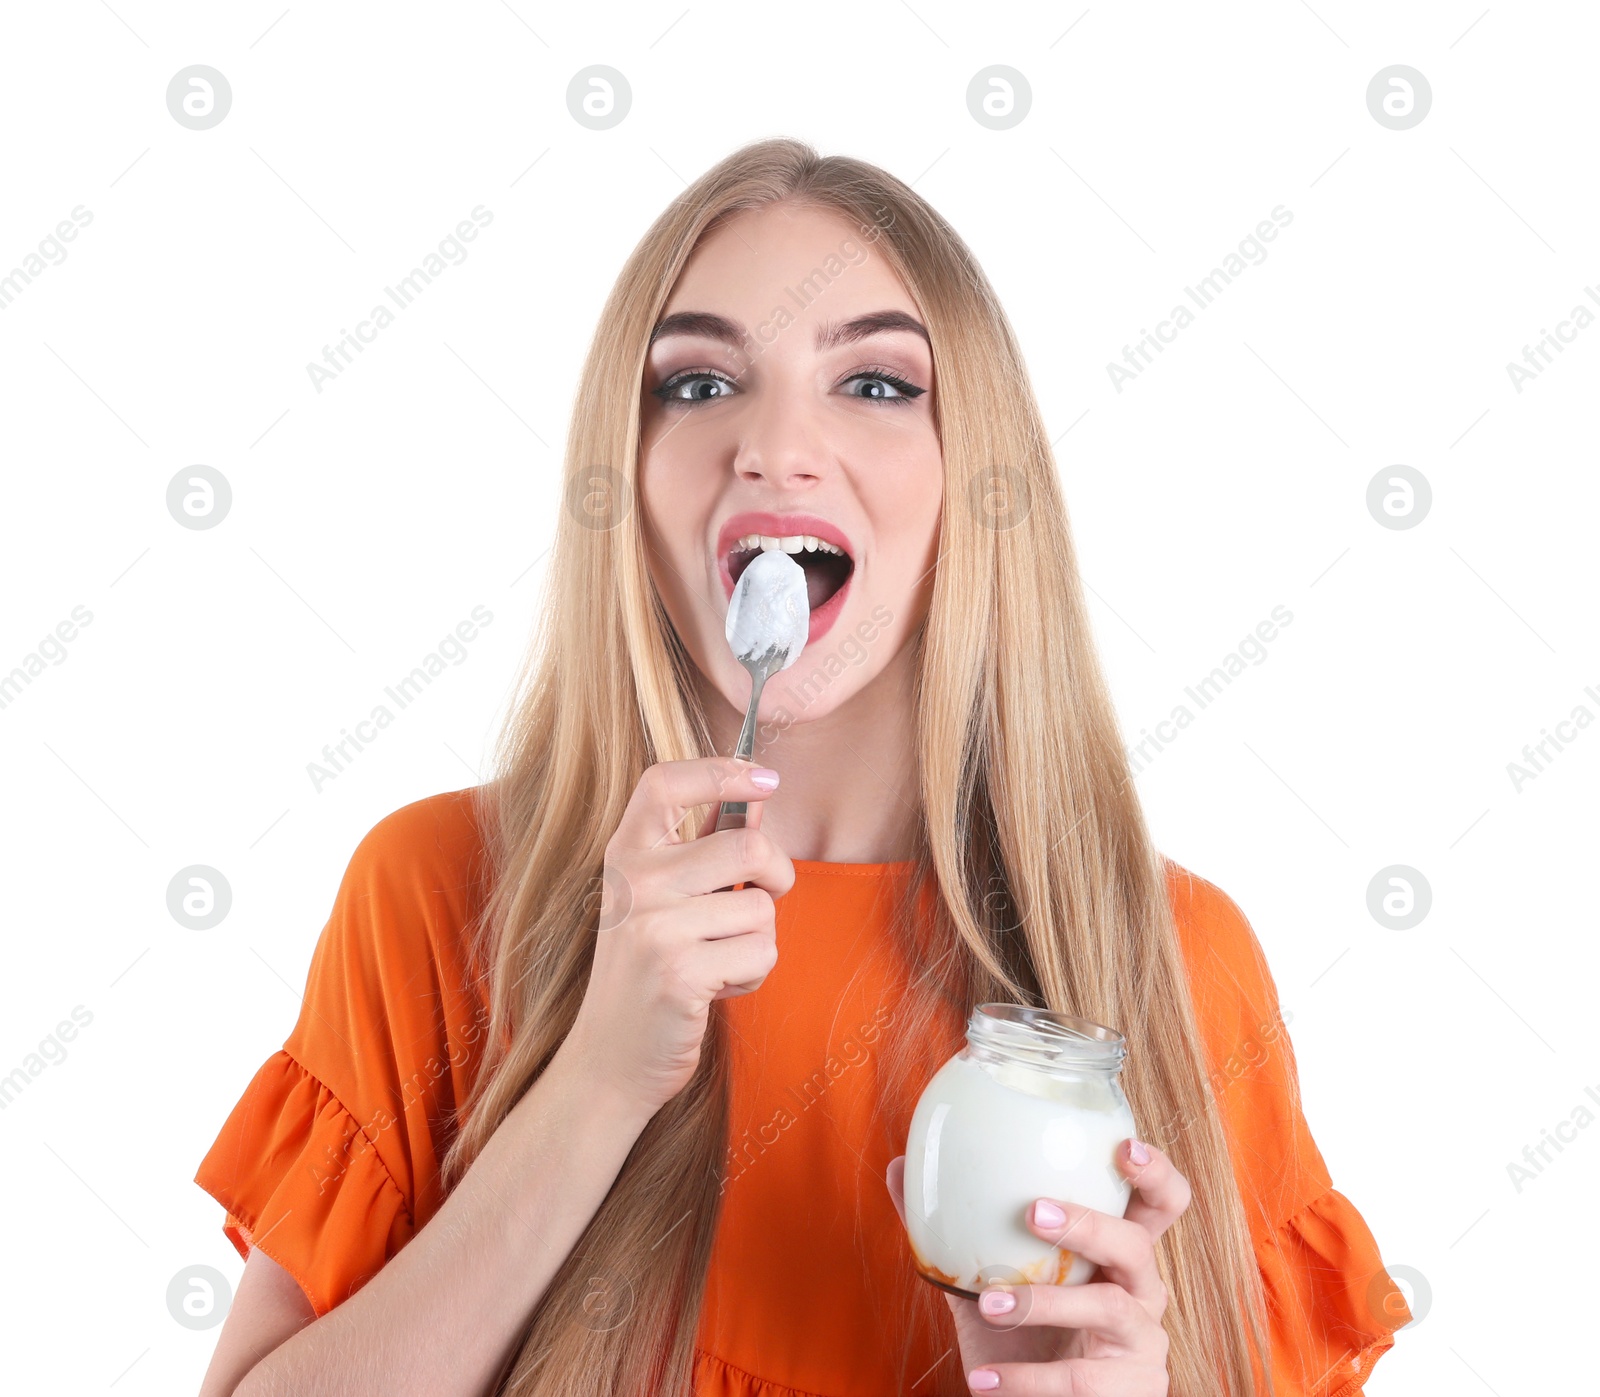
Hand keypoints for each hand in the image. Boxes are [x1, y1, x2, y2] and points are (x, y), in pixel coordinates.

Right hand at [564, 756, 794, 1118]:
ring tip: (716, 958)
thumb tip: (759, 800)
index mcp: (626, 854)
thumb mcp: (659, 899)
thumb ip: (702, 848)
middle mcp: (634, 882)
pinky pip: (761, 952)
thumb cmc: (647, 970)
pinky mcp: (680, 973)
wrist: (610, 1058)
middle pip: (746, 846)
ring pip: (761, 907)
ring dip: (757, 938)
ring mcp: (654, 928)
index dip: (720, 770)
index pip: (664, 782)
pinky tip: (716, 987)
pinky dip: (753, 974)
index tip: (765, 778)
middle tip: (762, 896)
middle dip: (776, 874)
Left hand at [886, 1138, 1189, 1392]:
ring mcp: (1142, 1340)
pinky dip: (1025, 1380)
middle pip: (1137, 1243)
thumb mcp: (989, 1279)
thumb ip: (951, 1230)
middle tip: (1032, 1211)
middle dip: (1088, 1223)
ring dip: (1042, 1301)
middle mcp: (1142, 1289)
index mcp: (1117, 1251)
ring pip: (1108, 1307)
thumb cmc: (1024, 1337)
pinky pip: (1081, 1380)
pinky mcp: (1132, 1390)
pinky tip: (981, 1381)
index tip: (1122, 1146)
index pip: (1160, 1202)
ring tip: (987, 1303)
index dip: (1153, 1171)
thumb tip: (900, 1167)